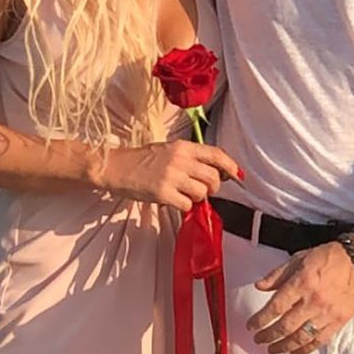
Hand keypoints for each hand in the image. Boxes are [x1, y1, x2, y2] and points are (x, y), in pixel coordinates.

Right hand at [105, 139, 239, 210]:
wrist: (115, 167)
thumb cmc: (141, 159)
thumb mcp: (168, 150)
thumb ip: (190, 158)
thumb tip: (216, 172)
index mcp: (183, 147)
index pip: (216, 154)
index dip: (231, 166)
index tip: (237, 176)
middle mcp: (180, 160)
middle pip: (213, 178)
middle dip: (212, 188)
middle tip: (201, 190)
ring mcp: (172, 177)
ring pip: (201, 193)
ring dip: (196, 198)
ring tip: (182, 194)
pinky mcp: (163, 193)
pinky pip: (186, 205)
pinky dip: (183, 207)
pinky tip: (172, 200)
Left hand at [247, 242, 353, 353]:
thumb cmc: (327, 258)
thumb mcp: (299, 259)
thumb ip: (277, 275)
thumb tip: (259, 287)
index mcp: (301, 283)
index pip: (275, 307)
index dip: (260, 320)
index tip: (251, 326)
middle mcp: (313, 301)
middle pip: (285, 326)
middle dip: (268, 336)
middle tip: (258, 340)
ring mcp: (327, 313)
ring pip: (301, 337)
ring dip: (283, 346)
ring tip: (272, 349)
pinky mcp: (338, 321)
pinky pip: (319, 340)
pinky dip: (305, 349)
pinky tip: (294, 352)